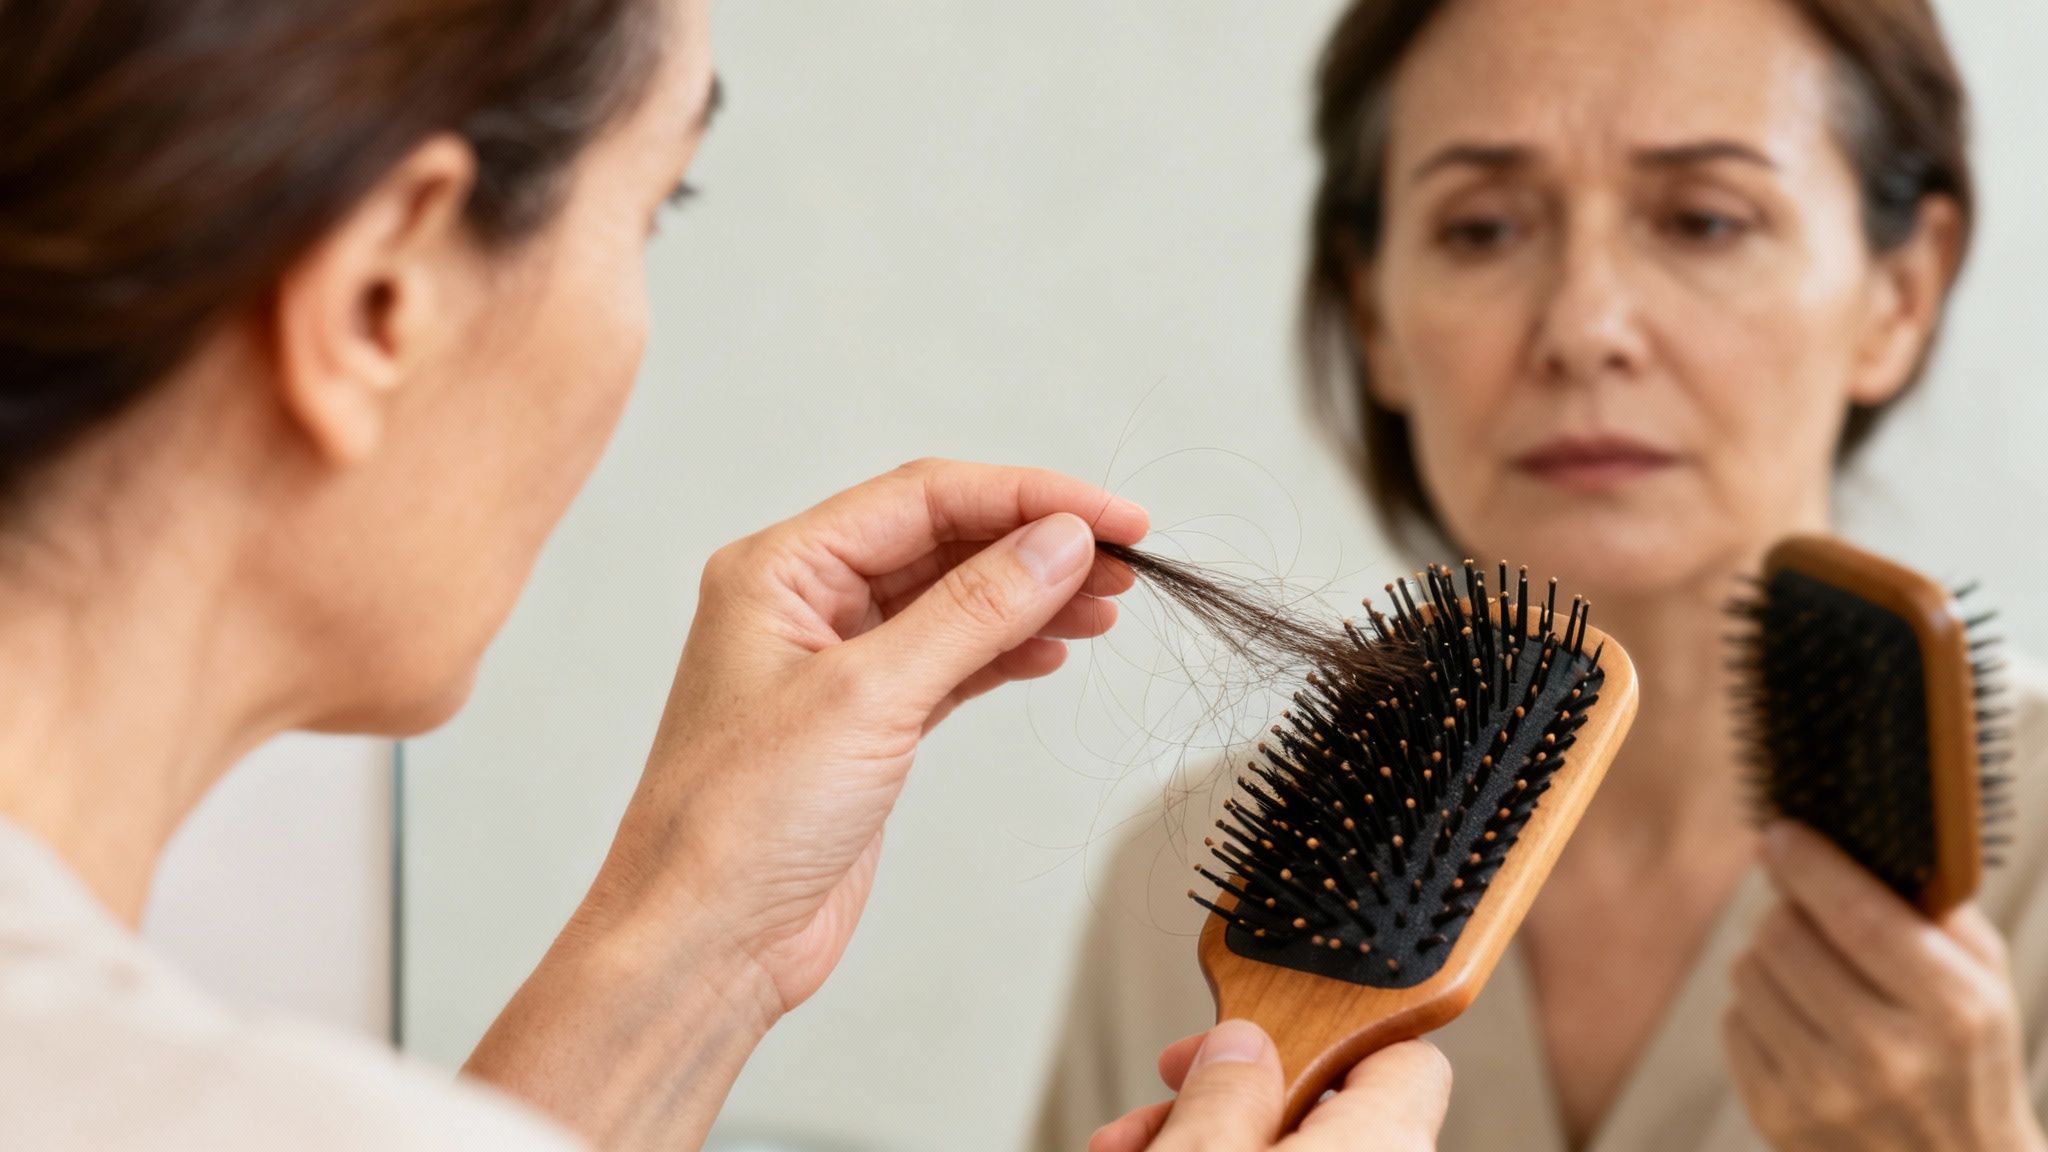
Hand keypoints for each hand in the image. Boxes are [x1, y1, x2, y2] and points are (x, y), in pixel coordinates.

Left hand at [467, 459, 1144, 1147]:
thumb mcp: (869, 698)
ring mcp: (837, 664)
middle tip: (1126, 559)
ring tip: (1109, 601)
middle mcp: (804, 603)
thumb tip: (1056, 543)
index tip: (1110, 518)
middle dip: (1036, 543)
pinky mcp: (867, 723)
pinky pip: (952, 658)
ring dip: (1032, 594)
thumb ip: (972, 611)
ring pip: (955, 599)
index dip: (1027, 497)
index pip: (924, 497)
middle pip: (944, 540)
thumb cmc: (739, 823)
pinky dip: (1007, 648)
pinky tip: (1056, 645)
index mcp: (780, 569)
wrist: (708, 941)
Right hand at [1089, 1021, 1450, 1151]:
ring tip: (1123, 1143)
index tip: (1246, 1030)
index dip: (1318, 1026)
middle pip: (1328, 1105)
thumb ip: (1226, 1092)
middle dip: (1230, 1090)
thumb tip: (1240, 1046)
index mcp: (1380, 1145)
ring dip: (1210, 1133)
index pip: (1404, 1053)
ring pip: (1294, 1150)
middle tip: (1164, 1082)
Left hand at [1721, 822, 2045, 1150]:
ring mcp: (1826, 1093)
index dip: (1808, 865)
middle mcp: (1887, 1056)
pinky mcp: (1776, 1116)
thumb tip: (1844, 839)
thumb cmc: (1965, 1058)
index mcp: (1952, 1013)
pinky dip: (1759, 1010)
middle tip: (1806, 913)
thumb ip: (1928, 908)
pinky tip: (1802, 1029)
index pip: (1857, 917)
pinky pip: (1734, 1020)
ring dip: (1769, 960)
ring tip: (1814, 980)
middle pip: (1783, 936)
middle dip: (1788, 910)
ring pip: (1747, 972)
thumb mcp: (1981, 983)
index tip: (1780, 833)